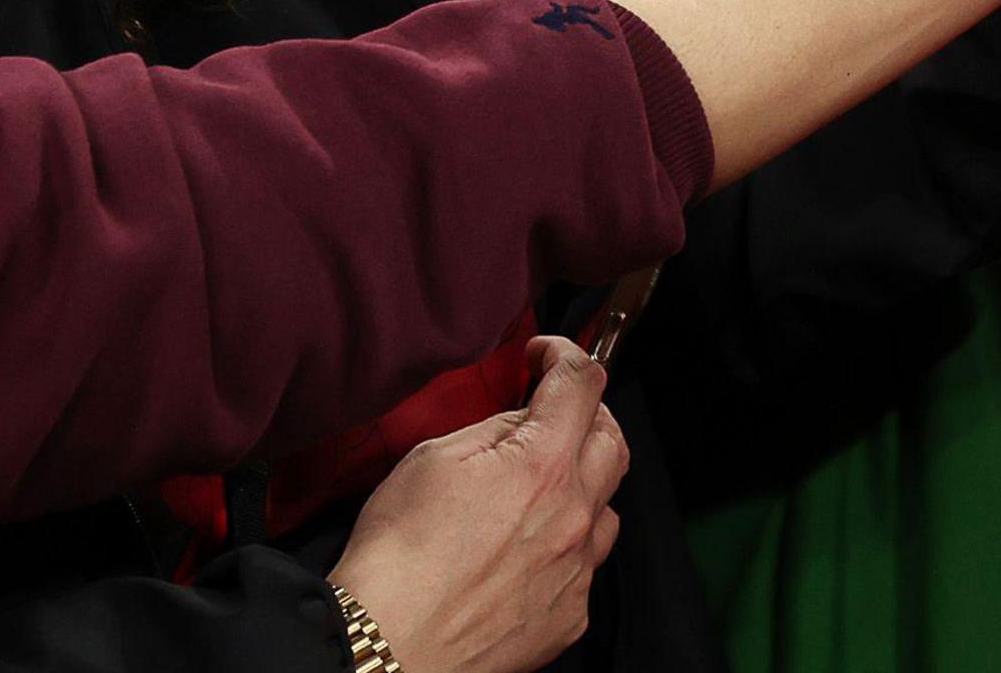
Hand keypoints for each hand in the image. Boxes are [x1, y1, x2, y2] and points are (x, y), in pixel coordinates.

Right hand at [330, 338, 628, 672]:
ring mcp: (577, 568)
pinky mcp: (570, 613)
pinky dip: (567, 547)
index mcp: (542, 466)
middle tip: (556, 416)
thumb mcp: (431, 460)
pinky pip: (586, 565)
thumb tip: (524, 419)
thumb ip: (492, 429)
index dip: (566, 356)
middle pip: (613, 441)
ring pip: (607, 506)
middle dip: (589, 417)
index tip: (548, 357)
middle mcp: (574, 515)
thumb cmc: (396, 559)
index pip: (582, 384)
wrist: (387, 647)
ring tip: (540, 490)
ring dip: (583, 487)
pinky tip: (527, 552)